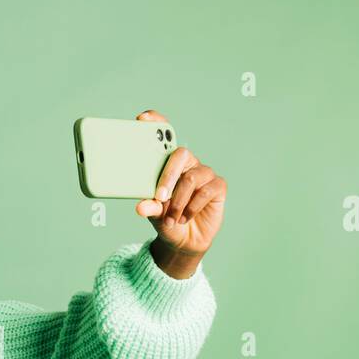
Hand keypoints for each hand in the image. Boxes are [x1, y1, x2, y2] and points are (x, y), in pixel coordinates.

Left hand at [133, 109, 226, 274]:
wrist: (185, 241)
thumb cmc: (167, 220)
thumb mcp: (154, 214)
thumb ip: (149, 207)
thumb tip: (140, 207)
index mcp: (168, 163)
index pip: (165, 137)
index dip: (156, 124)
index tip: (142, 118)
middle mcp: (187, 164)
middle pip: (180, 154)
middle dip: (168, 175)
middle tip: (159, 196)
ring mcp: (204, 173)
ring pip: (191, 178)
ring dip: (179, 201)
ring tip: (171, 219)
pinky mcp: (218, 187)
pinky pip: (206, 191)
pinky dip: (192, 207)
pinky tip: (185, 218)